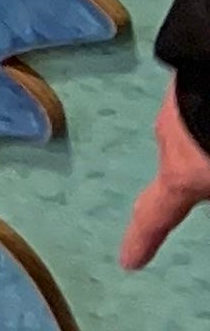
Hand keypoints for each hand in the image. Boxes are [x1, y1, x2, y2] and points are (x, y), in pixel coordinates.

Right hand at [120, 84, 209, 269]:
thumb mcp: (206, 173)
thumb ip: (203, 183)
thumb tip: (201, 185)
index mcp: (181, 172)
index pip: (156, 215)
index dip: (143, 240)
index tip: (129, 262)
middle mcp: (172, 138)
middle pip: (182, 161)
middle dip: (200, 165)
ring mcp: (180, 99)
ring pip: (195, 124)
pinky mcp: (193, 68)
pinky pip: (203, 96)